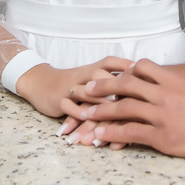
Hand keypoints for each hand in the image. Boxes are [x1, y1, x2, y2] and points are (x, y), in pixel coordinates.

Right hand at [14, 56, 134, 117]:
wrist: (40, 82)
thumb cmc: (74, 83)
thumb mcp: (91, 78)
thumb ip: (113, 82)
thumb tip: (141, 85)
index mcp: (93, 68)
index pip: (111, 62)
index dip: (126, 66)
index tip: (144, 74)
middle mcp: (83, 75)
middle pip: (101, 77)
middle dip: (116, 89)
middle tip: (132, 101)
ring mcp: (70, 87)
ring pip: (86, 94)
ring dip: (98, 107)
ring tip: (111, 118)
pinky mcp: (57, 98)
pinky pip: (68, 106)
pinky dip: (77, 114)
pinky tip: (86, 122)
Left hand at [65, 59, 184, 158]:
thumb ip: (177, 82)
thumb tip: (166, 80)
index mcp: (172, 80)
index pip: (142, 68)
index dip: (124, 71)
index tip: (110, 73)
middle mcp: (163, 94)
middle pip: (126, 86)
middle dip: (103, 87)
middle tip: (86, 89)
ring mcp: (160, 115)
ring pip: (124, 109)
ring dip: (101, 111)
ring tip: (86, 113)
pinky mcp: (161, 136)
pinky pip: (131, 132)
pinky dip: (113, 133)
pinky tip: (101, 134)